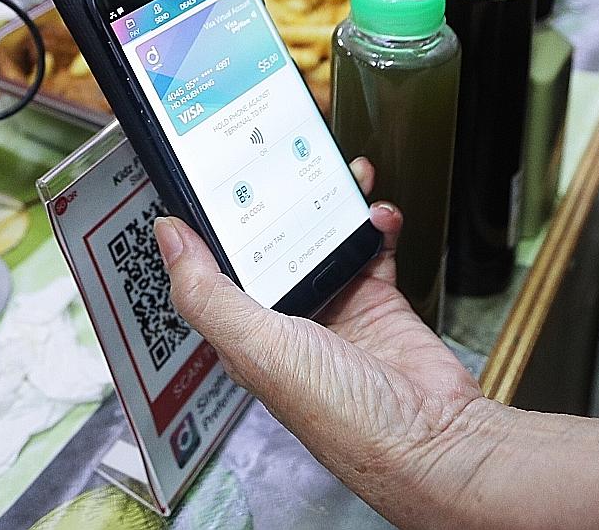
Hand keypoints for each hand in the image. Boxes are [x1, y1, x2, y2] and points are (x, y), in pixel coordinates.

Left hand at [155, 158, 499, 527]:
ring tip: (344, 173)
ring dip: (334, 203)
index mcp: (245, 333)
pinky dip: (376, 225)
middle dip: (284, 199)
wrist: (431, 439)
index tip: (220, 173)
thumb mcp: (257, 347)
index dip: (216, 220)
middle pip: (276, 242)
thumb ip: (208, 293)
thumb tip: (167, 237)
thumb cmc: (342, 415)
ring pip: (324, 238)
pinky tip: (378, 212)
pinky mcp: (378, 302)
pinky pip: (371, 248)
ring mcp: (336, 309)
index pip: (218, 265)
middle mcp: (287, 320)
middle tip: (290, 159)